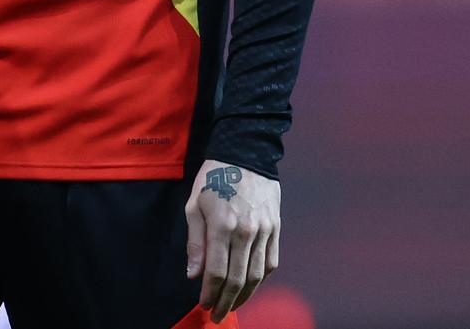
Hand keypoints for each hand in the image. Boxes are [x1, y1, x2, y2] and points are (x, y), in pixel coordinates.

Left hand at [184, 159, 280, 321]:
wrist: (245, 156)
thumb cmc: (213, 180)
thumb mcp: (194, 205)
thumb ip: (195, 242)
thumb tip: (193, 275)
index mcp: (222, 225)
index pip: (216, 271)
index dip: (209, 292)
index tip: (203, 305)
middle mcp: (246, 232)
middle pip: (238, 278)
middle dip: (226, 301)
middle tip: (217, 315)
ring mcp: (265, 232)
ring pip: (257, 275)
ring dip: (245, 296)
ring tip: (232, 306)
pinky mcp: (277, 230)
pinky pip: (271, 262)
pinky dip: (261, 279)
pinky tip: (251, 287)